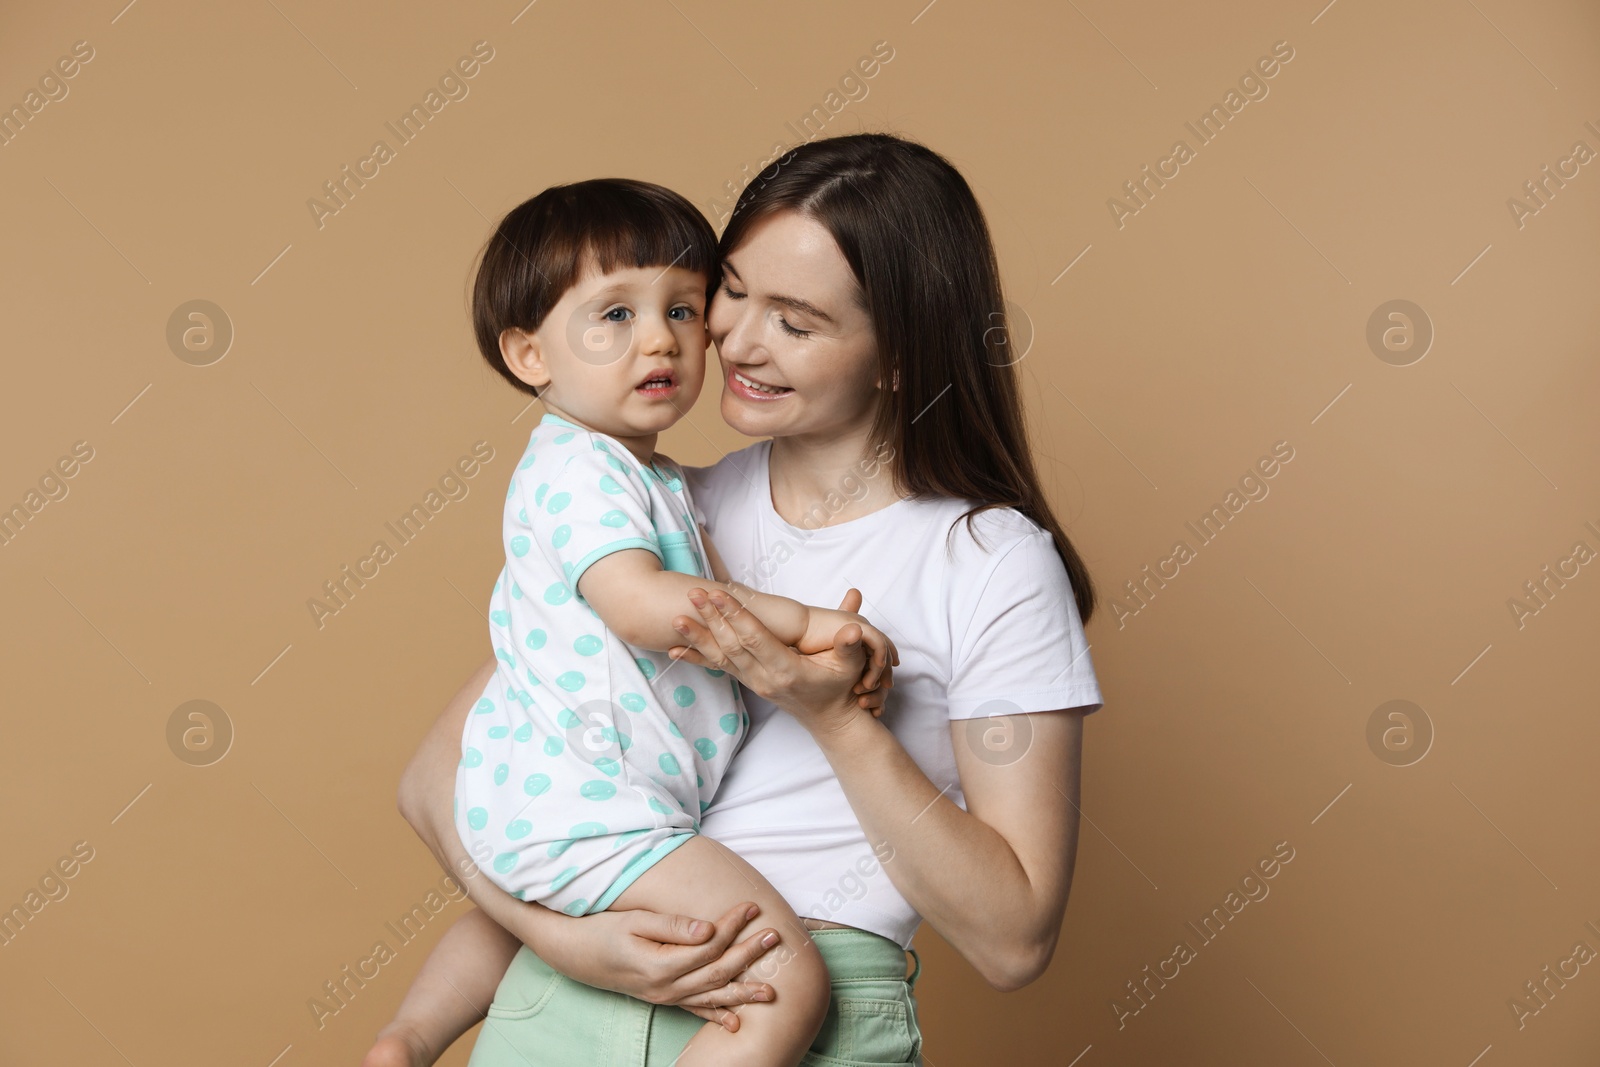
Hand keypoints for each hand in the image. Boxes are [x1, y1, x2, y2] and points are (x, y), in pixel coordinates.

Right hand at [557, 900, 786, 1031]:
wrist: (576, 954)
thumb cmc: (604, 931)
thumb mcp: (635, 922)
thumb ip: (673, 926)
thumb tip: (709, 929)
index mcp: (661, 965)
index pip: (708, 946)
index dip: (733, 926)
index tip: (751, 907)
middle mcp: (666, 987)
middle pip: (717, 972)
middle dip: (749, 955)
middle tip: (775, 936)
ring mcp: (665, 997)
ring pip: (711, 996)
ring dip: (742, 992)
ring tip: (770, 991)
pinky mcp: (662, 998)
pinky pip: (694, 1009)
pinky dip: (716, 1016)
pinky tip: (735, 1023)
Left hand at [670, 588, 894, 730]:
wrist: (829, 719)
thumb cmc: (840, 688)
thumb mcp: (851, 667)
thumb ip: (850, 646)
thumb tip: (854, 629)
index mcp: (786, 670)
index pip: (756, 639)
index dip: (737, 616)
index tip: (720, 594)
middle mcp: (764, 678)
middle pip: (732, 644)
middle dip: (712, 618)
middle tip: (694, 593)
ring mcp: (753, 682)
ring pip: (720, 656)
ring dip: (698, 635)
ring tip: (677, 617)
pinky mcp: (747, 682)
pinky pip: (717, 667)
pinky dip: (695, 657)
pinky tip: (673, 650)